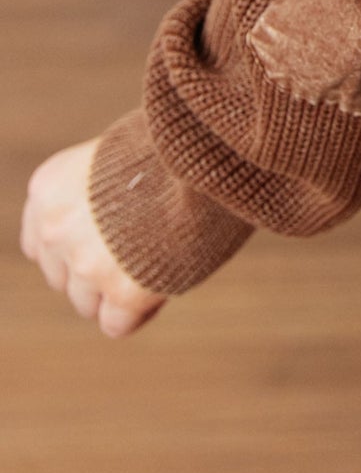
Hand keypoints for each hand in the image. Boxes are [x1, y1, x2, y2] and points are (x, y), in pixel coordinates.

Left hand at [20, 141, 166, 338]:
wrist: (206, 154)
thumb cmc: (172, 147)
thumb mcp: (113, 156)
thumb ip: (91, 194)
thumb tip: (101, 237)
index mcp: (48, 190)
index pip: (42, 245)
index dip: (78, 245)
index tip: (111, 236)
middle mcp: (57, 229)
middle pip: (64, 277)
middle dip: (97, 269)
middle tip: (142, 247)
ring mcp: (87, 263)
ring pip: (86, 304)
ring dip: (117, 290)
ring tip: (157, 260)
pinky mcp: (122, 290)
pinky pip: (115, 325)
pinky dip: (137, 313)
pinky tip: (161, 286)